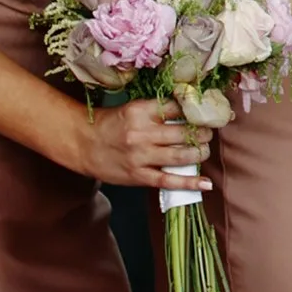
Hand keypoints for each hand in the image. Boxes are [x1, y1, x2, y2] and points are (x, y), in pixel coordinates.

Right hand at [66, 93, 207, 196]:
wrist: (83, 144)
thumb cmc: (110, 125)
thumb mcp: (132, 109)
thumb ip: (158, 111)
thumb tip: (190, 113)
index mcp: (141, 111)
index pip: (178, 107)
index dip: (196, 110)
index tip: (206, 113)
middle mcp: (142, 133)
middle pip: (184, 132)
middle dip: (203, 133)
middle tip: (209, 133)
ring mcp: (141, 156)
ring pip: (181, 155)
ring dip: (200, 153)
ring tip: (205, 150)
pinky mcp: (138, 176)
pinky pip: (168, 180)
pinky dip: (190, 183)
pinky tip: (206, 184)